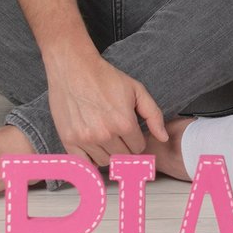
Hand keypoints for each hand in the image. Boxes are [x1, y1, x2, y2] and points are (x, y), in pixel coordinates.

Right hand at [45, 50, 167, 165]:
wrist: (74, 68)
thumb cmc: (105, 77)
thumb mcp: (137, 90)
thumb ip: (153, 115)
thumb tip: (163, 138)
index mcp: (125, 123)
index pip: (138, 148)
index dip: (136, 139)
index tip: (130, 130)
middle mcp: (105, 134)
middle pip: (123, 157)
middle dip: (124, 146)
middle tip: (118, 132)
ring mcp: (86, 139)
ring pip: (105, 162)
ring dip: (108, 153)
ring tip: (105, 136)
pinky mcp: (69, 140)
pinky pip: (84, 164)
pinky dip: (90, 159)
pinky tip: (92, 147)